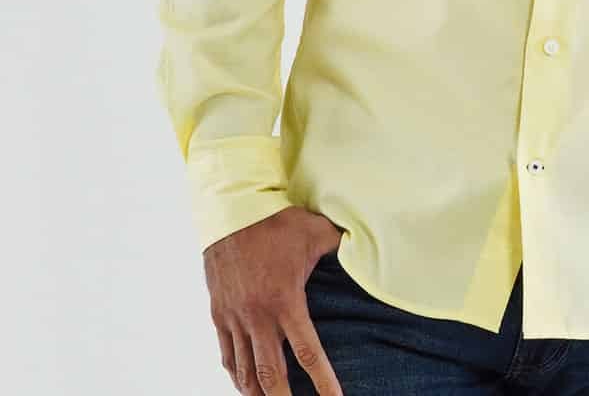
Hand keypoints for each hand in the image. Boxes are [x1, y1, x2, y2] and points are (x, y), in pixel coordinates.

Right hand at [204, 206, 345, 394]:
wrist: (231, 212)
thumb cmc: (277, 222)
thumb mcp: (316, 232)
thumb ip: (341, 245)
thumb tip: (368, 244)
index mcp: (286, 301)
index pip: (308, 353)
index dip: (323, 383)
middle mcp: (258, 316)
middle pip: (271, 376)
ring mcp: (235, 318)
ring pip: (244, 372)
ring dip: (257, 394)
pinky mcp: (219, 314)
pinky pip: (226, 355)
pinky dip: (236, 375)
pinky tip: (243, 384)